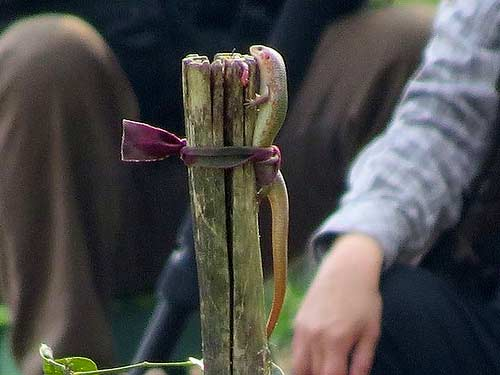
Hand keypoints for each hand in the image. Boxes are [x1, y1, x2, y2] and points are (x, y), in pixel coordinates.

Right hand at [292, 233, 383, 374]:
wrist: (346, 268)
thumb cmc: (364, 298)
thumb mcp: (371, 331)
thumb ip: (362, 361)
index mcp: (336, 340)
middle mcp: (315, 336)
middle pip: (312, 373)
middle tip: (333, 372)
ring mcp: (303, 329)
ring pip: (298, 366)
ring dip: (309, 373)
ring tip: (322, 370)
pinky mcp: (297, 322)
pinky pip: (295, 350)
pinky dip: (303, 360)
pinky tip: (315, 360)